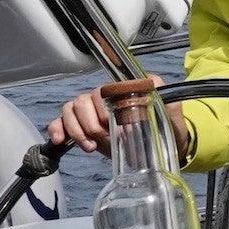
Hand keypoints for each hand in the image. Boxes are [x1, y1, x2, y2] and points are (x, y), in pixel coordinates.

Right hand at [46, 74, 191, 157]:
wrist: (162, 147)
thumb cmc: (165, 125)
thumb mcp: (170, 109)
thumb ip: (163, 94)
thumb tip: (151, 81)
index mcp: (119, 91)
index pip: (100, 91)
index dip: (101, 109)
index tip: (111, 124)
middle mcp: (101, 98)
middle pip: (81, 102)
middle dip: (90, 124)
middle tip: (105, 139)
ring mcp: (90, 112)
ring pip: (69, 110)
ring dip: (76, 130)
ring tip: (91, 147)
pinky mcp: (82, 127)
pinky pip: (60, 122)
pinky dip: (57, 129)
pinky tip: (61, 140)